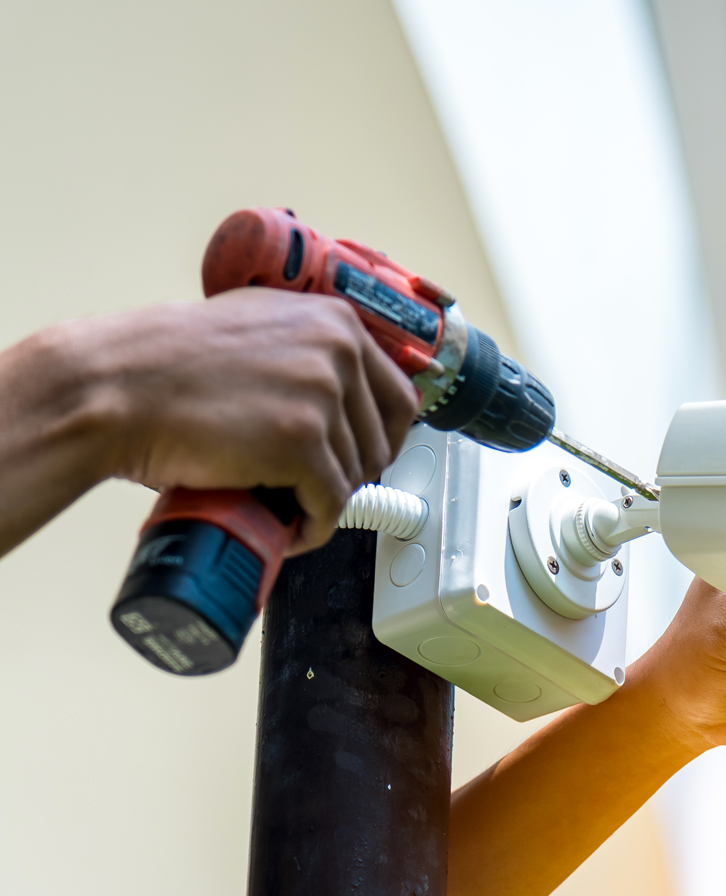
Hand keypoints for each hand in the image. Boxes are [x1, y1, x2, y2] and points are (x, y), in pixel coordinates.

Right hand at [51, 288, 416, 551]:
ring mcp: (322, 396)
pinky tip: (289, 531)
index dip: (384, 438)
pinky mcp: (301, 443)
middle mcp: (338, 352)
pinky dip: (313, 528)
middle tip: (316, 489)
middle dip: (352, 474)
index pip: (398, 396)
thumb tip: (340, 388)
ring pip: (353, 476)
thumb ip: (306, 346)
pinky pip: (330, 504)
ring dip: (323, 502)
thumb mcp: (258, 327)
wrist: (114, 386)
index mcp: (336, 321)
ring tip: (286, 505)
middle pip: (380, 442)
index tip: (366, 459)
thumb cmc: (167, 363)